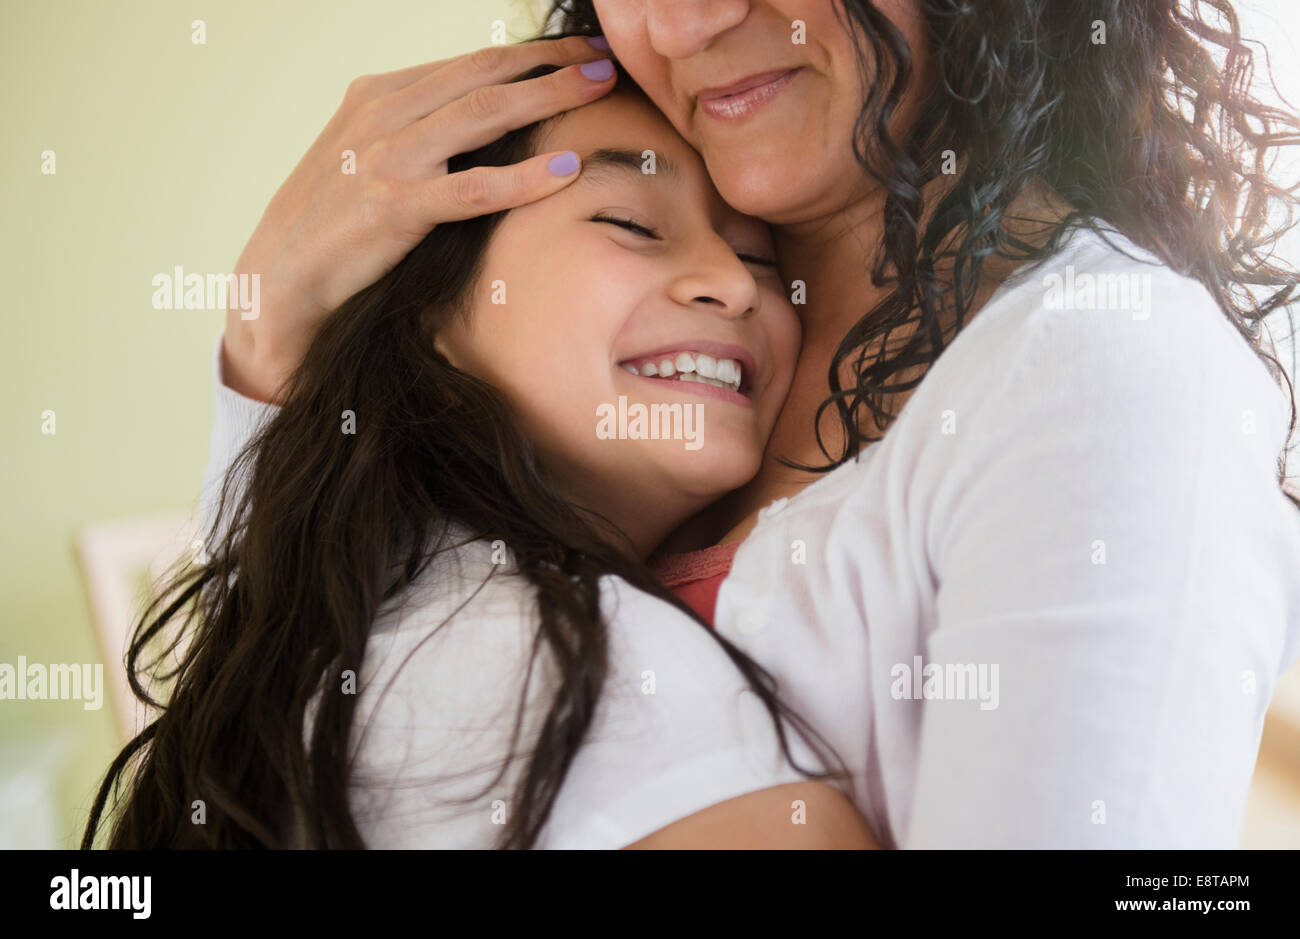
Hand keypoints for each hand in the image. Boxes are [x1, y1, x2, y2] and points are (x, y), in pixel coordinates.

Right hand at [223, 36, 615, 401]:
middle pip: (485, 77)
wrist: (279, 277)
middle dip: (552, 64)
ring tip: (601, 90)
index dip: (532, 54)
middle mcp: (384, 115)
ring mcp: (388, 158)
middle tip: (606, 58)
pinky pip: (473, 188)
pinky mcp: (395, 207)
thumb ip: (419, 130)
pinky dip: (524, 177)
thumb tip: (487, 120)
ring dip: (549, 97)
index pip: (470, 63)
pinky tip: (568, 167)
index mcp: (380, 94)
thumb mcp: (371, 155)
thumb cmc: (335, 221)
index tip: (581, 51)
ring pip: (484, 116)